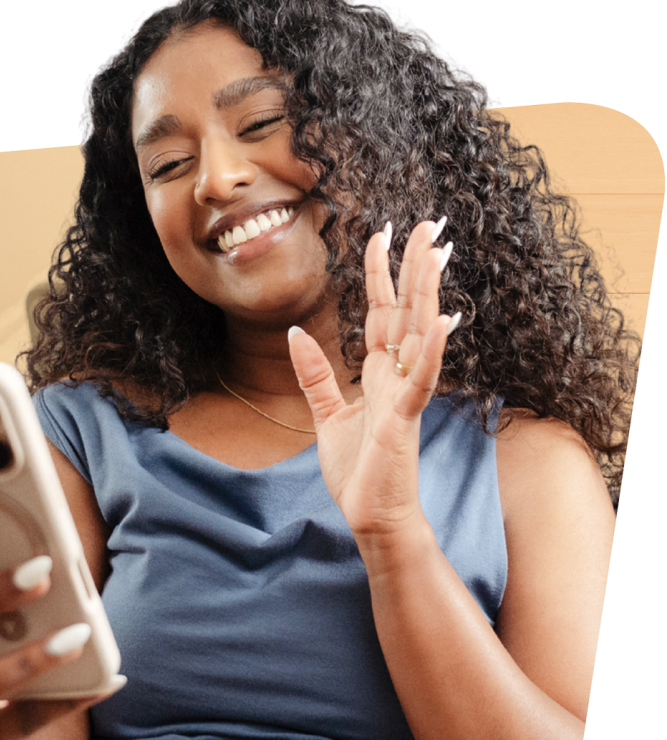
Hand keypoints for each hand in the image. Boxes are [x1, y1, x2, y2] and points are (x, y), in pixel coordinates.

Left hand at [289, 219, 458, 539]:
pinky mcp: (404, 421)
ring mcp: (404, 397)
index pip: (383, 313)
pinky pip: (420, 382)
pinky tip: (442, 322)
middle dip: (416, 268)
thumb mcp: (326, 414)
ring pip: (419, 335)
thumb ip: (314, 374)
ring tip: (437, 253)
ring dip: (428, 295)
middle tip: (428, 224)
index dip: (382, 274)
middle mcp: (396, 377)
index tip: (382, 234)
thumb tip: (296, 332)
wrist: (370, 515)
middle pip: (408, 312)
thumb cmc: (357, 470)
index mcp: (378, 373)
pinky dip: (431, 353)